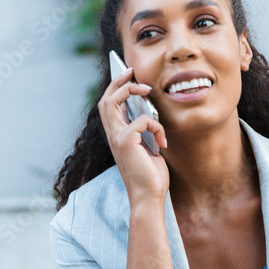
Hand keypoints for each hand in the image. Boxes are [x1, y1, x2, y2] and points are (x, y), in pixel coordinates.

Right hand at [98, 67, 169, 205]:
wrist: (149, 196)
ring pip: (113, 101)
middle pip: (106, 99)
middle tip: (132, 71)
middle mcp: (112, 135)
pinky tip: (163, 143)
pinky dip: (157, 126)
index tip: (128, 76)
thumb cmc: (151, 176)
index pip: (108, 106)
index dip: (115, 89)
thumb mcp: (147, 147)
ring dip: (130, 90)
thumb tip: (149, 110)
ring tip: (147, 89)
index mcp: (116, 136)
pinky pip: (144, 120)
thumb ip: (144, 130)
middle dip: (118, 81)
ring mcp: (116, 138)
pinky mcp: (126, 141)